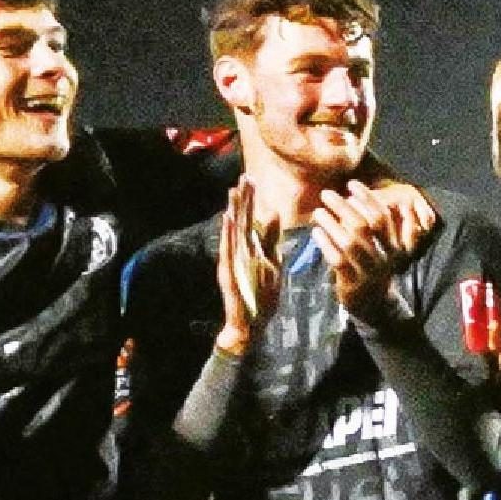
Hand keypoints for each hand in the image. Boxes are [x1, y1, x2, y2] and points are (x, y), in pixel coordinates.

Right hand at [215, 179, 281, 355]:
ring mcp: (232, 262)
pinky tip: (228, 220)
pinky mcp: (229, 273)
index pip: (249, 219)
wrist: (250, 322)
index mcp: (249, 248)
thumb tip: (272, 213)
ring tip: (233, 192)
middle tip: (243, 177)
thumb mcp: (272, 262)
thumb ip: (271, 239)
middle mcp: (238, 251)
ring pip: (233, 232)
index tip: (251, 179)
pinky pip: (228, 251)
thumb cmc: (261, 294)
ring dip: (233, 212)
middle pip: (240, 220)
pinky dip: (228, 235)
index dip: (250, 200)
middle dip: (242, 199)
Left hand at [313, 180, 430, 324]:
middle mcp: (384, 258)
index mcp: (395, 247)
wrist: (374, 306)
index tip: (351, 184)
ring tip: (318, 212)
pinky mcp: (352, 284)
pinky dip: (325, 244)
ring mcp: (368, 272)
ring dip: (331, 223)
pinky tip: (315, 232)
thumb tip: (352, 196)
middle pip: (364, 226)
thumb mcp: (381, 249)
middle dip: (344, 206)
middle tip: (327, 194)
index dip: (367, 198)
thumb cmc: (372, 268)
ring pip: (349, 243)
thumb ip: (372, 226)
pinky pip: (337, 260)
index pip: (382, 217)